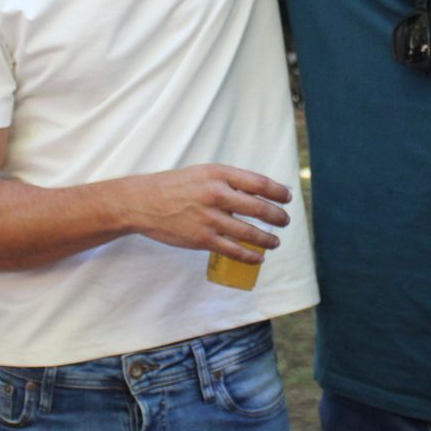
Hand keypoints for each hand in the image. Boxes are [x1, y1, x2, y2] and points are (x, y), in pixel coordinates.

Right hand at [119, 164, 291, 261]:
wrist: (143, 202)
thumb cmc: (176, 186)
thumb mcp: (204, 173)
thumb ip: (230, 181)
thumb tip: (261, 191)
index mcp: (218, 174)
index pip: (259, 183)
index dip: (278, 192)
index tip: (287, 197)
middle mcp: (216, 195)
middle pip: (259, 208)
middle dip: (278, 217)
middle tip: (285, 221)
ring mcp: (209, 219)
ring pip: (250, 232)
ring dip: (268, 239)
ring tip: (275, 241)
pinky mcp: (202, 239)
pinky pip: (234, 250)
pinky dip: (250, 256)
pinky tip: (259, 257)